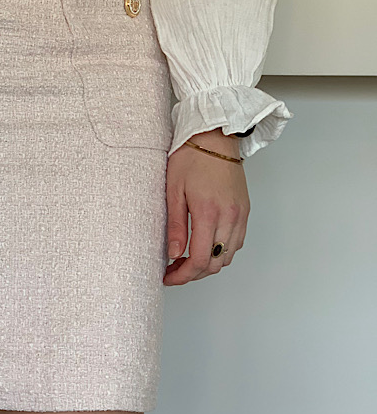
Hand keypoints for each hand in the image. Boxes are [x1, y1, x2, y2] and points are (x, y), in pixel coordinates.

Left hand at [163, 127, 248, 285]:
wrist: (215, 136)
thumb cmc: (190, 157)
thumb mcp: (173, 190)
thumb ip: (174, 225)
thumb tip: (173, 254)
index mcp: (209, 212)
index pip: (199, 260)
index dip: (183, 275)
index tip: (168, 277)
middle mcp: (229, 216)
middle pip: (215, 264)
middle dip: (193, 274)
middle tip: (173, 271)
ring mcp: (240, 214)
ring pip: (227, 256)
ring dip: (208, 264)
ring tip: (186, 260)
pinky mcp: (245, 210)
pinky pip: (236, 242)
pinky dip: (221, 251)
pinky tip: (204, 245)